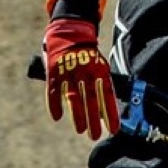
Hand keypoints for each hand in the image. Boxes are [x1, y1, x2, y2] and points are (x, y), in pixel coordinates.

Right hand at [43, 18, 119, 140]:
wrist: (71, 31)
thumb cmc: (88, 55)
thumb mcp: (99, 66)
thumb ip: (102, 86)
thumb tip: (106, 112)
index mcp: (99, 68)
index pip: (107, 94)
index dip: (111, 112)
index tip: (114, 130)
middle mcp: (85, 70)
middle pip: (91, 98)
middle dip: (93, 119)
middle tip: (95, 136)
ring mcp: (69, 70)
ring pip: (73, 97)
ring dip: (77, 115)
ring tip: (81, 130)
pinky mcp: (54, 70)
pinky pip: (53, 90)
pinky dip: (54, 104)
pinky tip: (57, 116)